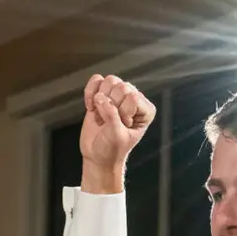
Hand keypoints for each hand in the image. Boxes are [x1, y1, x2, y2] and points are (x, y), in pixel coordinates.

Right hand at [79, 75, 155, 190]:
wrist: (98, 155)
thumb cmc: (112, 149)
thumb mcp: (116, 136)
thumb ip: (111, 116)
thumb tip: (100, 97)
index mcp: (146, 110)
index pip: (132, 97)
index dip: (122, 113)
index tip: (121, 127)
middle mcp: (134, 99)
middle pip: (121, 87)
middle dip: (110, 106)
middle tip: (110, 123)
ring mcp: (118, 95)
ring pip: (110, 81)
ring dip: (100, 100)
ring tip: (101, 115)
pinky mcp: (103, 93)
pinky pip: (96, 80)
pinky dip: (90, 92)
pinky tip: (91, 107)